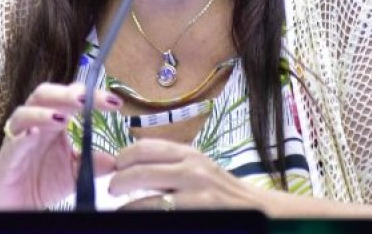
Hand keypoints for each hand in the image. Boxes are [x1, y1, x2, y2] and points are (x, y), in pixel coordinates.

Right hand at [0, 82, 120, 208]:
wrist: (18, 206)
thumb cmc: (44, 182)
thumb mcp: (75, 173)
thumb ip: (94, 164)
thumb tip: (118, 161)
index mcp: (54, 121)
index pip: (72, 98)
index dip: (91, 96)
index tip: (115, 103)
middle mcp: (35, 124)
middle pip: (45, 96)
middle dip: (65, 94)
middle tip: (85, 99)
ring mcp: (18, 139)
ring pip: (23, 114)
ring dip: (43, 113)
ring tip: (62, 117)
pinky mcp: (5, 158)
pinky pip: (11, 143)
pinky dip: (22, 138)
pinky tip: (33, 134)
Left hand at [110, 138, 263, 210]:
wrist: (260, 211)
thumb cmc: (222, 193)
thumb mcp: (199, 169)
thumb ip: (170, 166)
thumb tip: (130, 167)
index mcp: (189, 154)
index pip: (144, 147)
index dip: (122, 157)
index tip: (113, 167)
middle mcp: (191, 168)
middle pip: (138, 170)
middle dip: (118, 182)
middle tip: (112, 190)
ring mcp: (196, 193)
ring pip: (144, 200)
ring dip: (125, 208)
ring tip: (119, 212)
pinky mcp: (199, 214)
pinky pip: (160, 218)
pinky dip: (142, 221)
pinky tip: (139, 223)